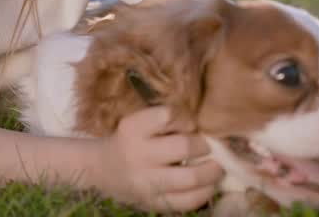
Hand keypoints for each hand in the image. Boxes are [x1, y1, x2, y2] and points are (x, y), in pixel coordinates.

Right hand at [90, 105, 224, 213]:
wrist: (101, 169)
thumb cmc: (128, 139)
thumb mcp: (137, 121)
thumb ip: (166, 121)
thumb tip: (205, 126)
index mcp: (132, 128)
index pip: (168, 115)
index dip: (186, 118)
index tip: (190, 123)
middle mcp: (137, 155)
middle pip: (184, 146)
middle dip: (204, 145)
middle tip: (209, 146)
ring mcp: (146, 182)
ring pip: (190, 177)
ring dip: (212, 171)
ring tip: (217, 167)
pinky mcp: (153, 203)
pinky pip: (188, 201)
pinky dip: (205, 192)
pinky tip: (208, 184)